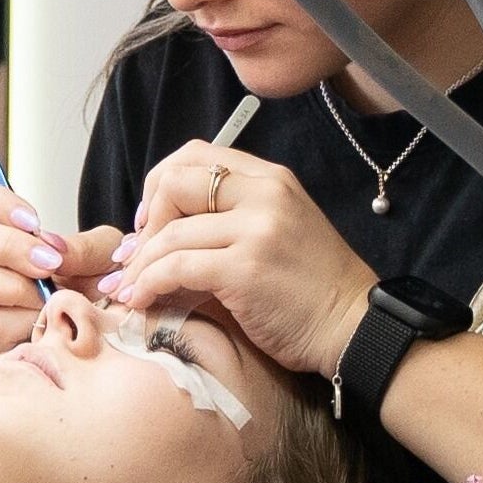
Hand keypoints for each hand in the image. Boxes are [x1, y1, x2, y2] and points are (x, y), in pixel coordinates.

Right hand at [0, 179, 122, 357]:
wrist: (104, 337)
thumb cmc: (99, 290)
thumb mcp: (106, 258)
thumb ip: (84, 247)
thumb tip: (53, 247)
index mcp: (2, 234)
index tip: (34, 222)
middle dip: (11, 247)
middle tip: (51, 263)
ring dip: (17, 286)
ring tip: (52, 296)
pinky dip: (26, 321)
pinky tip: (48, 322)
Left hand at [99, 141, 374, 379]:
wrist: (355, 328)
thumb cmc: (313, 289)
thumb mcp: (278, 230)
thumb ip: (232, 216)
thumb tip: (163, 227)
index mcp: (270, 179)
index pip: (195, 155)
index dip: (160, 185)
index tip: (149, 222)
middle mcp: (264, 193)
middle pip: (174, 182)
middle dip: (144, 221)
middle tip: (135, 256)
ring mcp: (256, 229)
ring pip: (169, 232)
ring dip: (138, 264)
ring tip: (127, 289)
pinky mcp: (246, 268)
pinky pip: (176, 267)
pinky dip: (148, 284)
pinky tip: (140, 301)